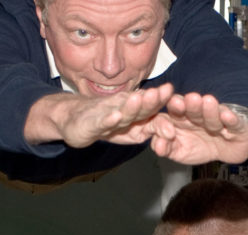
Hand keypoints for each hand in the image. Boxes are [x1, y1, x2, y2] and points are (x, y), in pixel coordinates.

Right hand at [28, 83, 174, 147]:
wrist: (71, 118)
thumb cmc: (103, 123)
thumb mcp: (128, 130)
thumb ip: (147, 128)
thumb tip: (170, 129)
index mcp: (134, 111)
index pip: (151, 107)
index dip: (162, 101)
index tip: (175, 97)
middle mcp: (122, 109)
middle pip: (140, 106)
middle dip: (152, 100)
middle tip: (164, 92)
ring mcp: (107, 115)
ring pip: (122, 111)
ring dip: (132, 106)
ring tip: (140, 99)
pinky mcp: (92, 124)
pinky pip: (102, 122)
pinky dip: (109, 120)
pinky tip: (115, 116)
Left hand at [146, 92, 247, 164]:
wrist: (228, 148)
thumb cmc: (201, 146)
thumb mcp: (180, 152)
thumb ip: (166, 148)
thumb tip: (157, 146)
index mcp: (180, 117)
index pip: (172, 113)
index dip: (170, 117)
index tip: (167, 126)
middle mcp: (197, 114)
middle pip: (192, 109)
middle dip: (188, 105)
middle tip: (185, 101)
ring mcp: (217, 118)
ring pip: (211, 113)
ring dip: (208, 109)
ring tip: (207, 102)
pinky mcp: (236, 124)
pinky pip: (233, 121)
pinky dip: (230, 118)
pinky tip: (226, 115)